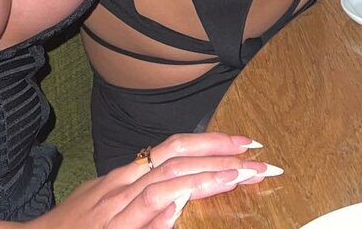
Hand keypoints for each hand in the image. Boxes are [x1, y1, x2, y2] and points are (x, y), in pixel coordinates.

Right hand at [37, 133, 278, 228]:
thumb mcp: (106, 209)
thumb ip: (141, 205)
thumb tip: (177, 203)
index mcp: (125, 178)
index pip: (174, 150)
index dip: (209, 142)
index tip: (242, 144)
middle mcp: (122, 184)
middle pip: (175, 156)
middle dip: (217, 151)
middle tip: (255, 153)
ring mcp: (117, 205)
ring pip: (165, 178)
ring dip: (205, 173)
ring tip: (239, 172)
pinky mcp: (113, 226)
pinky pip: (143, 207)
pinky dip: (165, 199)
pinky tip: (188, 195)